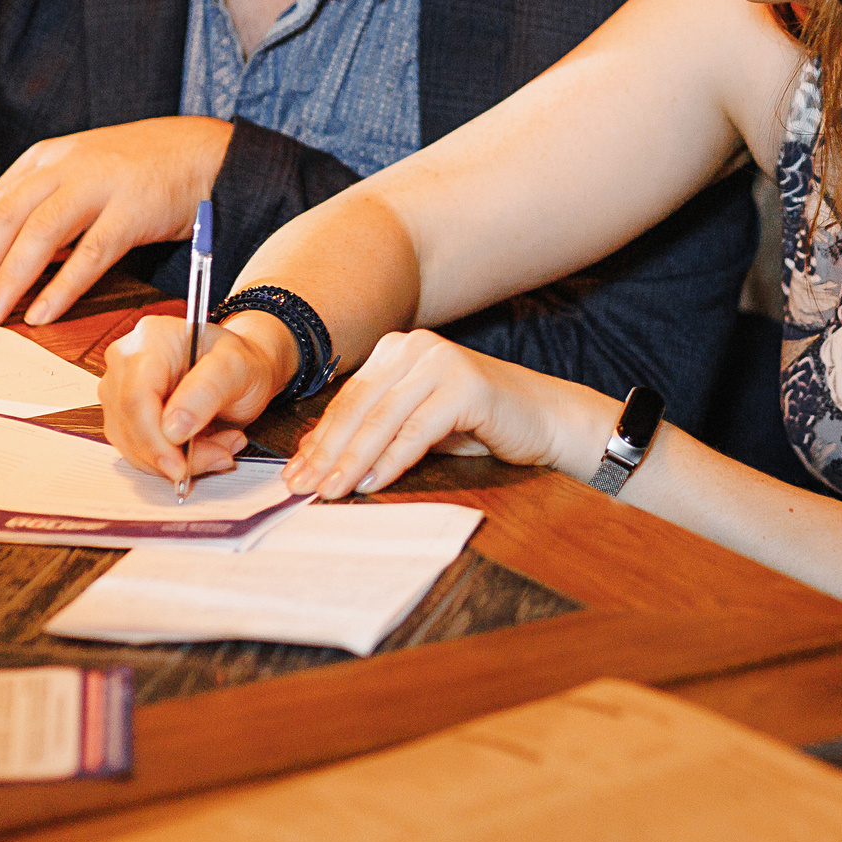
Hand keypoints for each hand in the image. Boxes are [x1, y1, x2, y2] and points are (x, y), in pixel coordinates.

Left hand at [0, 116, 234, 327]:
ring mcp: (100, 186)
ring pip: (40, 236)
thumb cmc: (138, 171)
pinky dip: (63, 287)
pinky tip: (41, 314)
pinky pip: (91, 254)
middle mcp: (65, 167)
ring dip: (8, 280)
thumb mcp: (78, 175)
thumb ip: (40, 206)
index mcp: (44, 159)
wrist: (203, 152)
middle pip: (4, 219)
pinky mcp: (133, 210)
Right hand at [99, 313, 287, 484]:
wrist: (240, 370)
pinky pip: (137, 451)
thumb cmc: (240, 362)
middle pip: (130, 423)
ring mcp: (120, 388)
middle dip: (173, 453)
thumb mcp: (238, 368)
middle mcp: (127, 360)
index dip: (154, 439)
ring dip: (176, 459)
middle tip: (218, 456)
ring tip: (219, 446)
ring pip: (131, 443)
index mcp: (152, 338)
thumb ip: (208, 391)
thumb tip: (172, 429)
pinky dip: (170, 460)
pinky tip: (201, 447)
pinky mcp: (124, 414)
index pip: (136, 397)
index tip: (180, 466)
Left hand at [283, 330, 613, 498]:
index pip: (347, 400)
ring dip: (352, 460)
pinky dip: (391, 460)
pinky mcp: (465, 385)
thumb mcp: (418, 425)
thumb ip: (376, 432)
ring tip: (330, 492)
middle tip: (301, 488)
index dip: (318, 439)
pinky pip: (416, 430)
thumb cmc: (482, 426)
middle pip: (358, 407)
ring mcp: (441, 362)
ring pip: (382, 419)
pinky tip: (372, 483)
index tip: (293, 475)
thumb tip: (321, 459)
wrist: (548, 419)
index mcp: (398, 351)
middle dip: (326, 452)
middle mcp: (416, 348)